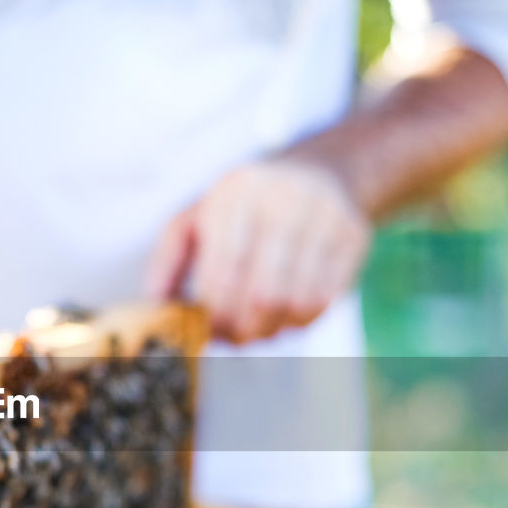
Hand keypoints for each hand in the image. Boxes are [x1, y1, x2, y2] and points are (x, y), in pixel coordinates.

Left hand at [147, 155, 371, 342]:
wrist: (321, 169)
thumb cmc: (245, 205)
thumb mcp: (198, 216)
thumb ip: (168, 261)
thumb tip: (155, 308)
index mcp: (236, 195)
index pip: (224, 274)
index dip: (215, 316)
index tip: (208, 332)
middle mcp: (284, 200)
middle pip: (262, 295)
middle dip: (243, 330)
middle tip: (234, 339)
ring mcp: (324, 217)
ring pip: (296, 303)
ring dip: (273, 331)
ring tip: (258, 329)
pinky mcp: (353, 235)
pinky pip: (326, 300)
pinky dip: (302, 321)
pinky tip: (287, 316)